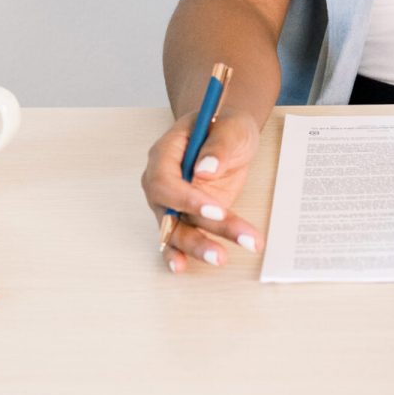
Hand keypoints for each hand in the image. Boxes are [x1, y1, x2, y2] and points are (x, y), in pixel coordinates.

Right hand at [140, 108, 264, 271]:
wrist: (230, 136)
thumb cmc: (226, 127)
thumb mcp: (232, 127)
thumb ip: (219, 145)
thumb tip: (205, 168)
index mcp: (166, 152)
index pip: (165, 179)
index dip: (187, 198)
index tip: (216, 210)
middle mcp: (162, 180)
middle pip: (169, 211)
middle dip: (195, 232)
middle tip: (221, 248)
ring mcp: (171, 202)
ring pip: (176, 230)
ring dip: (198, 247)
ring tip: (220, 259)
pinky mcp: (184, 216)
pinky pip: (176, 238)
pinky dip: (178, 254)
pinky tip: (182, 267)